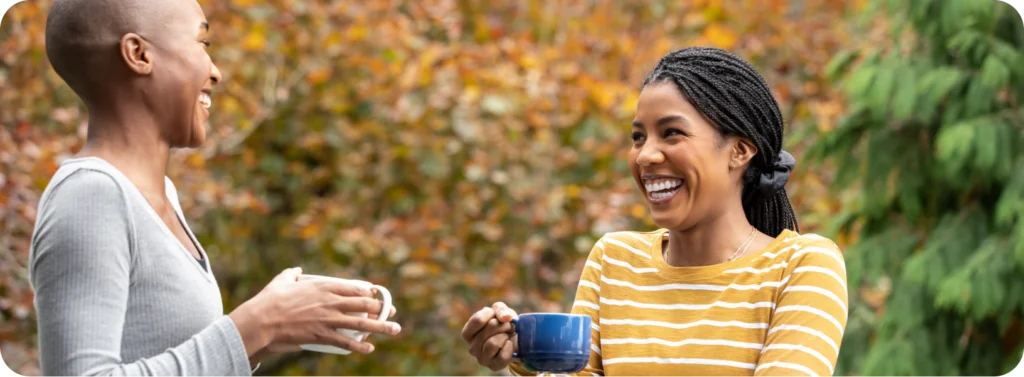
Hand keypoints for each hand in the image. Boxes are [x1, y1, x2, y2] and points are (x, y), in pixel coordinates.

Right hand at [230, 267, 401, 356]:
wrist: (262, 320)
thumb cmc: (270, 300)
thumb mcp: (282, 280)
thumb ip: (291, 274)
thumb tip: (296, 270)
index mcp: (323, 286)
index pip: (354, 287)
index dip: (369, 291)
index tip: (376, 294)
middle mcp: (330, 301)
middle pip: (363, 303)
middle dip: (381, 307)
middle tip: (392, 310)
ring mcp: (328, 319)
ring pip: (361, 323)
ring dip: (381, 326)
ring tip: (395, 329)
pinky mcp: (322, 335)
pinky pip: (345, 342)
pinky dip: (359, 346)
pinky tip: (369, 348)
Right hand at [461, 302, 517, 370]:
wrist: (516, 340)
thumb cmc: (503, 324)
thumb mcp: (500, 311)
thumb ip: (500, 309)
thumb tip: (506, 317)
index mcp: (468, 333)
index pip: (478, 320)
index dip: (491, 314)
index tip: (497, 315)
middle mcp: (472, 347)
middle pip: (488, 329)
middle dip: (502, 324)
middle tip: (506, 326)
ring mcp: (481, 358)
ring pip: (493, 343)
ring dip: (505, 336)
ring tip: (506, 335)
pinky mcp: (493, 366)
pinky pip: (502, 355)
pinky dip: (509, 347)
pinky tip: (508, 345)